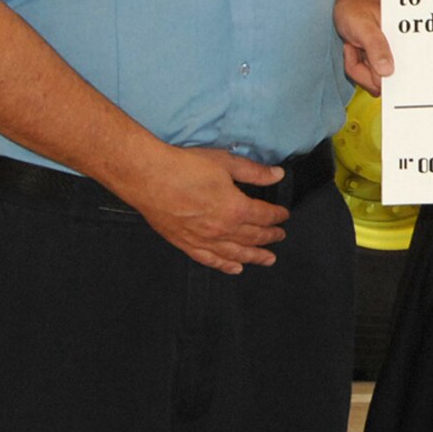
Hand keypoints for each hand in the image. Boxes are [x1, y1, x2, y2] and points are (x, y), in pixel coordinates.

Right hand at [115, 146, 289, 273]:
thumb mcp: (225, 162)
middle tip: (280, 237)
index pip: (264, 215)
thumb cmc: (185, 167)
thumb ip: (254, 172)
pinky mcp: (185, 243)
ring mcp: (203, 240)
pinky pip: (210, 260)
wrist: (149, 177)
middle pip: (253, 237)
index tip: (284, 216)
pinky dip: (225, 265)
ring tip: (268, 260)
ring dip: (254, 257)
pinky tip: (235, 268)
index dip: (277, 216)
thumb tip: (278, 174)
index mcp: (236, 208)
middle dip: (269, 237)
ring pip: (235, 254)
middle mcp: (222, 229)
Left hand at [336, 0, 392, 95]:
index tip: (371, 64)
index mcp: (404, 44)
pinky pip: (364, 77)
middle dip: (365, 71)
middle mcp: (398, 53)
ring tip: (354, 44)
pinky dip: (354, 66)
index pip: (401, 74)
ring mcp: (386, 59)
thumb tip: (388, 72)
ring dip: (357, 66)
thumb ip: (376, 47)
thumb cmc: (357, 5)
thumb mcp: (364, 25)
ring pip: (372, 82)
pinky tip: (352, 48)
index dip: (385, 77)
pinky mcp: (375, 62)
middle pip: (383, 83)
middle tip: (357, 47)